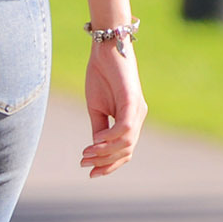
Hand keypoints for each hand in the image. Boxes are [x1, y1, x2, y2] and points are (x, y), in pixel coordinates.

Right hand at [81, 37, 145, 176]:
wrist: (106, 49)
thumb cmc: (101, 75)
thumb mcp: (96, 107)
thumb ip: (98, 127)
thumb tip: (95, 148)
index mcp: (130, 120)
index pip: (124, 151)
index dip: (109, 164)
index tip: (90, 171)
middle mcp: (138, 117)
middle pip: (126, 151)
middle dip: (105, 162)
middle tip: (84, 163)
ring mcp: (137, 110)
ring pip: (127, 143)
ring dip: (105, 152)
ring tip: (86, 153)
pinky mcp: (132, 101)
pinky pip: (125, 127)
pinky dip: (110, 137)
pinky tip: (96, 140)